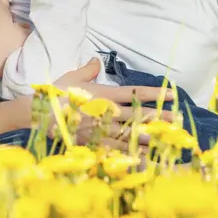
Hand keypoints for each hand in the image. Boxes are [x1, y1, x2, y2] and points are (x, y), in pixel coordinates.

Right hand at [49, 58, 174, 150]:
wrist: (38, 114)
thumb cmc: (55, 94)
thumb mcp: (70, 77)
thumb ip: (87, 70)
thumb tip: (96, 61)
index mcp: (103, 94)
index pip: (134, 93)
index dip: (154, 93)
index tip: (171, 94)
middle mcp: (106, 111)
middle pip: (138, 115)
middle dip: (159, 117)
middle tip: (178, 121)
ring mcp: (101, 129)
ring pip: (131, 134)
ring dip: (150, 136)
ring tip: (168, 139)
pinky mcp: (94, 143)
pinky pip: (117, 149)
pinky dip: (132, 153)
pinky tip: (145, 156)